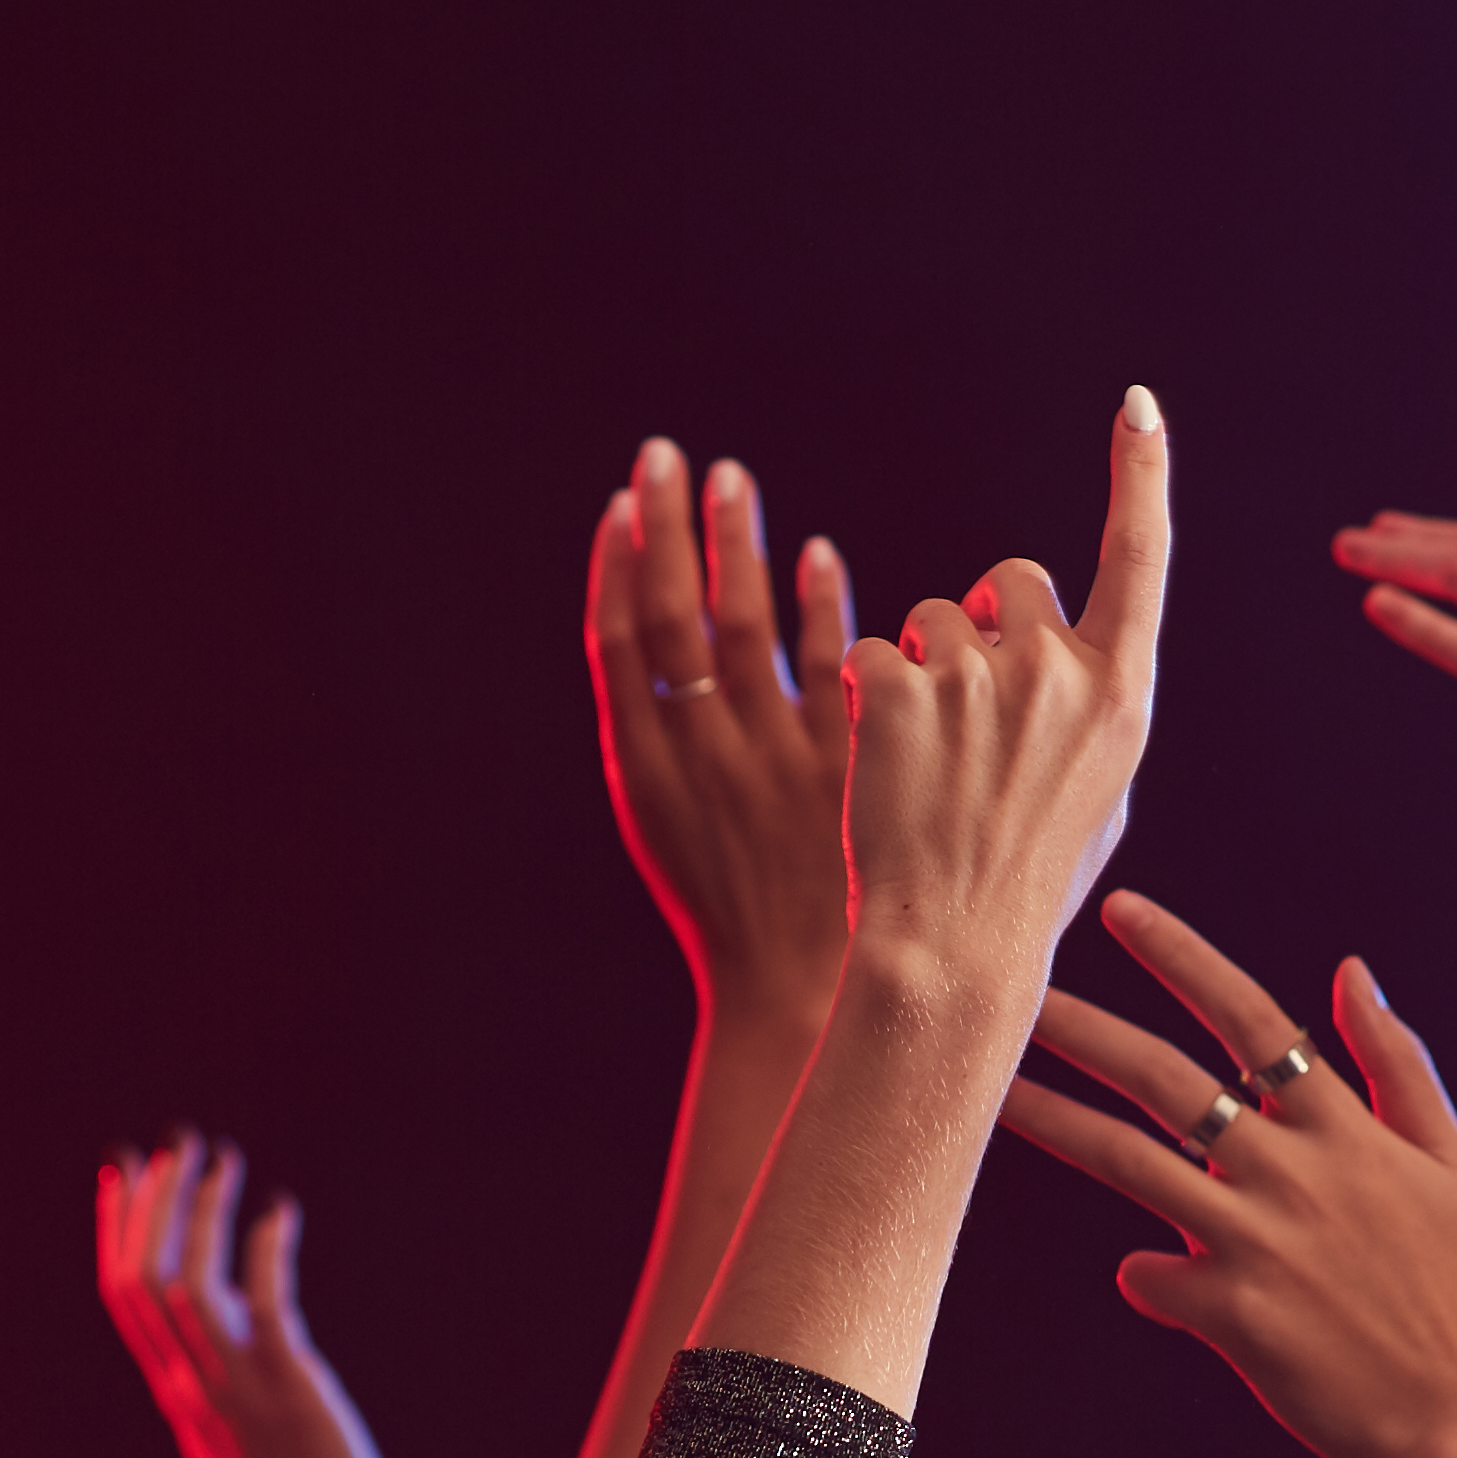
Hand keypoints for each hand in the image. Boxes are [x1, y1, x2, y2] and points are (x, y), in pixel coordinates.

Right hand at [97, 1130, 404, 1457]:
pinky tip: (279, 1214)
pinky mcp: (292, 1393)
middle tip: (174, 1143)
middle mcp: (194, 1388)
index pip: (125, 1297)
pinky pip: (264, 1312)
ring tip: (219, 1160)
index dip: (118, 1228)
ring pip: (187, 1287)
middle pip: (140, 1281)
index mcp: (178, 1394)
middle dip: (151, 1205)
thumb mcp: (240, 1437)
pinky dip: (264, 1255)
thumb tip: (225, 1328)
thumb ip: (220, 1383)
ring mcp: (239, 1392)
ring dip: (199, 1215)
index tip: (124, 1169)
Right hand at [589, 437, 862, 1020]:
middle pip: (671, 615)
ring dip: (734, 545)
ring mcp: (770, 755)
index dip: (612, 569)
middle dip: (665, 528)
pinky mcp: (843, 764)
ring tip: (728, 477)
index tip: (619, 503)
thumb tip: (677, 673)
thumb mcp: (681, 845)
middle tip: (666, 456)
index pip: (617, 648)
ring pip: (742, 627)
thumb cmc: (742, 931)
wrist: (801, 1001)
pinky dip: (820, 607)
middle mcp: (698, 755)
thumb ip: (676, 759)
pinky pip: (828, 669)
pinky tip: (822, 555)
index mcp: (642, 776)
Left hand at [837, 393, 1171, 1016]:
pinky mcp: (900, 686)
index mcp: (1121, 699)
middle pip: (1012, 580)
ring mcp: (979, 677)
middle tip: (968, 716)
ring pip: (932, 617)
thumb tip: (1071, 649)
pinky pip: (873, 652)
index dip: (1141, 476)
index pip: (1140, 559)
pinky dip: (869, 699)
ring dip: (920, 668)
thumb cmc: (1026, 886)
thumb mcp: (1097, 799)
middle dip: (983, 622)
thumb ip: (1088, 710)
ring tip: (925, 765)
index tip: (1139, 407)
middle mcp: (1060, 672)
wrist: (951, 950)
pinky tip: (883, 769)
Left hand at [1001, 891, 1456, 1457]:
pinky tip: (1151, 1280)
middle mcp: (1294, 1172)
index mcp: (1345, 1130)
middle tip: (1011, 989)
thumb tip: (1351, 970)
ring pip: (1130, 1162)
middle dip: (1084, 1028)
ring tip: (984, 1093)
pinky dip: (1146, 1274)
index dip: (1183, 958)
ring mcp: (1257, 1240)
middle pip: (1166, 1078)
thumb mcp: (1451, 1164)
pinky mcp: (1233, 1313)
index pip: (1252, 1018)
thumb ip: (1400, 1063)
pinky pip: (1153, 1276)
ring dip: (1052, 1120)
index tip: (1120, 910)